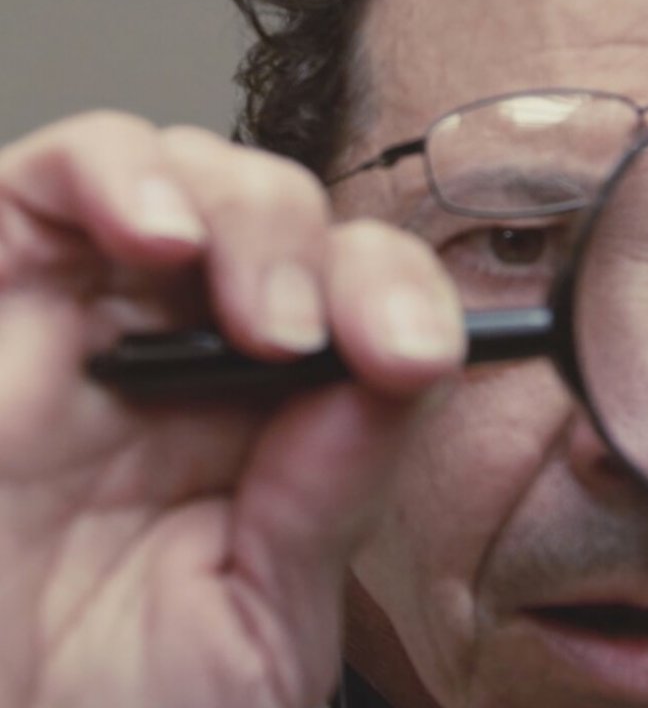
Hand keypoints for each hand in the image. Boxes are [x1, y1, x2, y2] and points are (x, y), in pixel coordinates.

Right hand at [0, 113, 463, 707]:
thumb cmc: (114, 701)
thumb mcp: (262, 614)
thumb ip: (329, 492)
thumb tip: (390, 370)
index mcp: (266, 414)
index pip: (361, 299)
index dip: (403, 297)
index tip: (416, 353)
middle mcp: (185, 348)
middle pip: (284, 216)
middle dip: (324, 259)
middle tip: (309, 343)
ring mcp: (90, 311)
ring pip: (190, 172)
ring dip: (246, 218)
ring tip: (260, 317)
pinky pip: (50, 178)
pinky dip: (117, 175)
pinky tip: (159, 237)